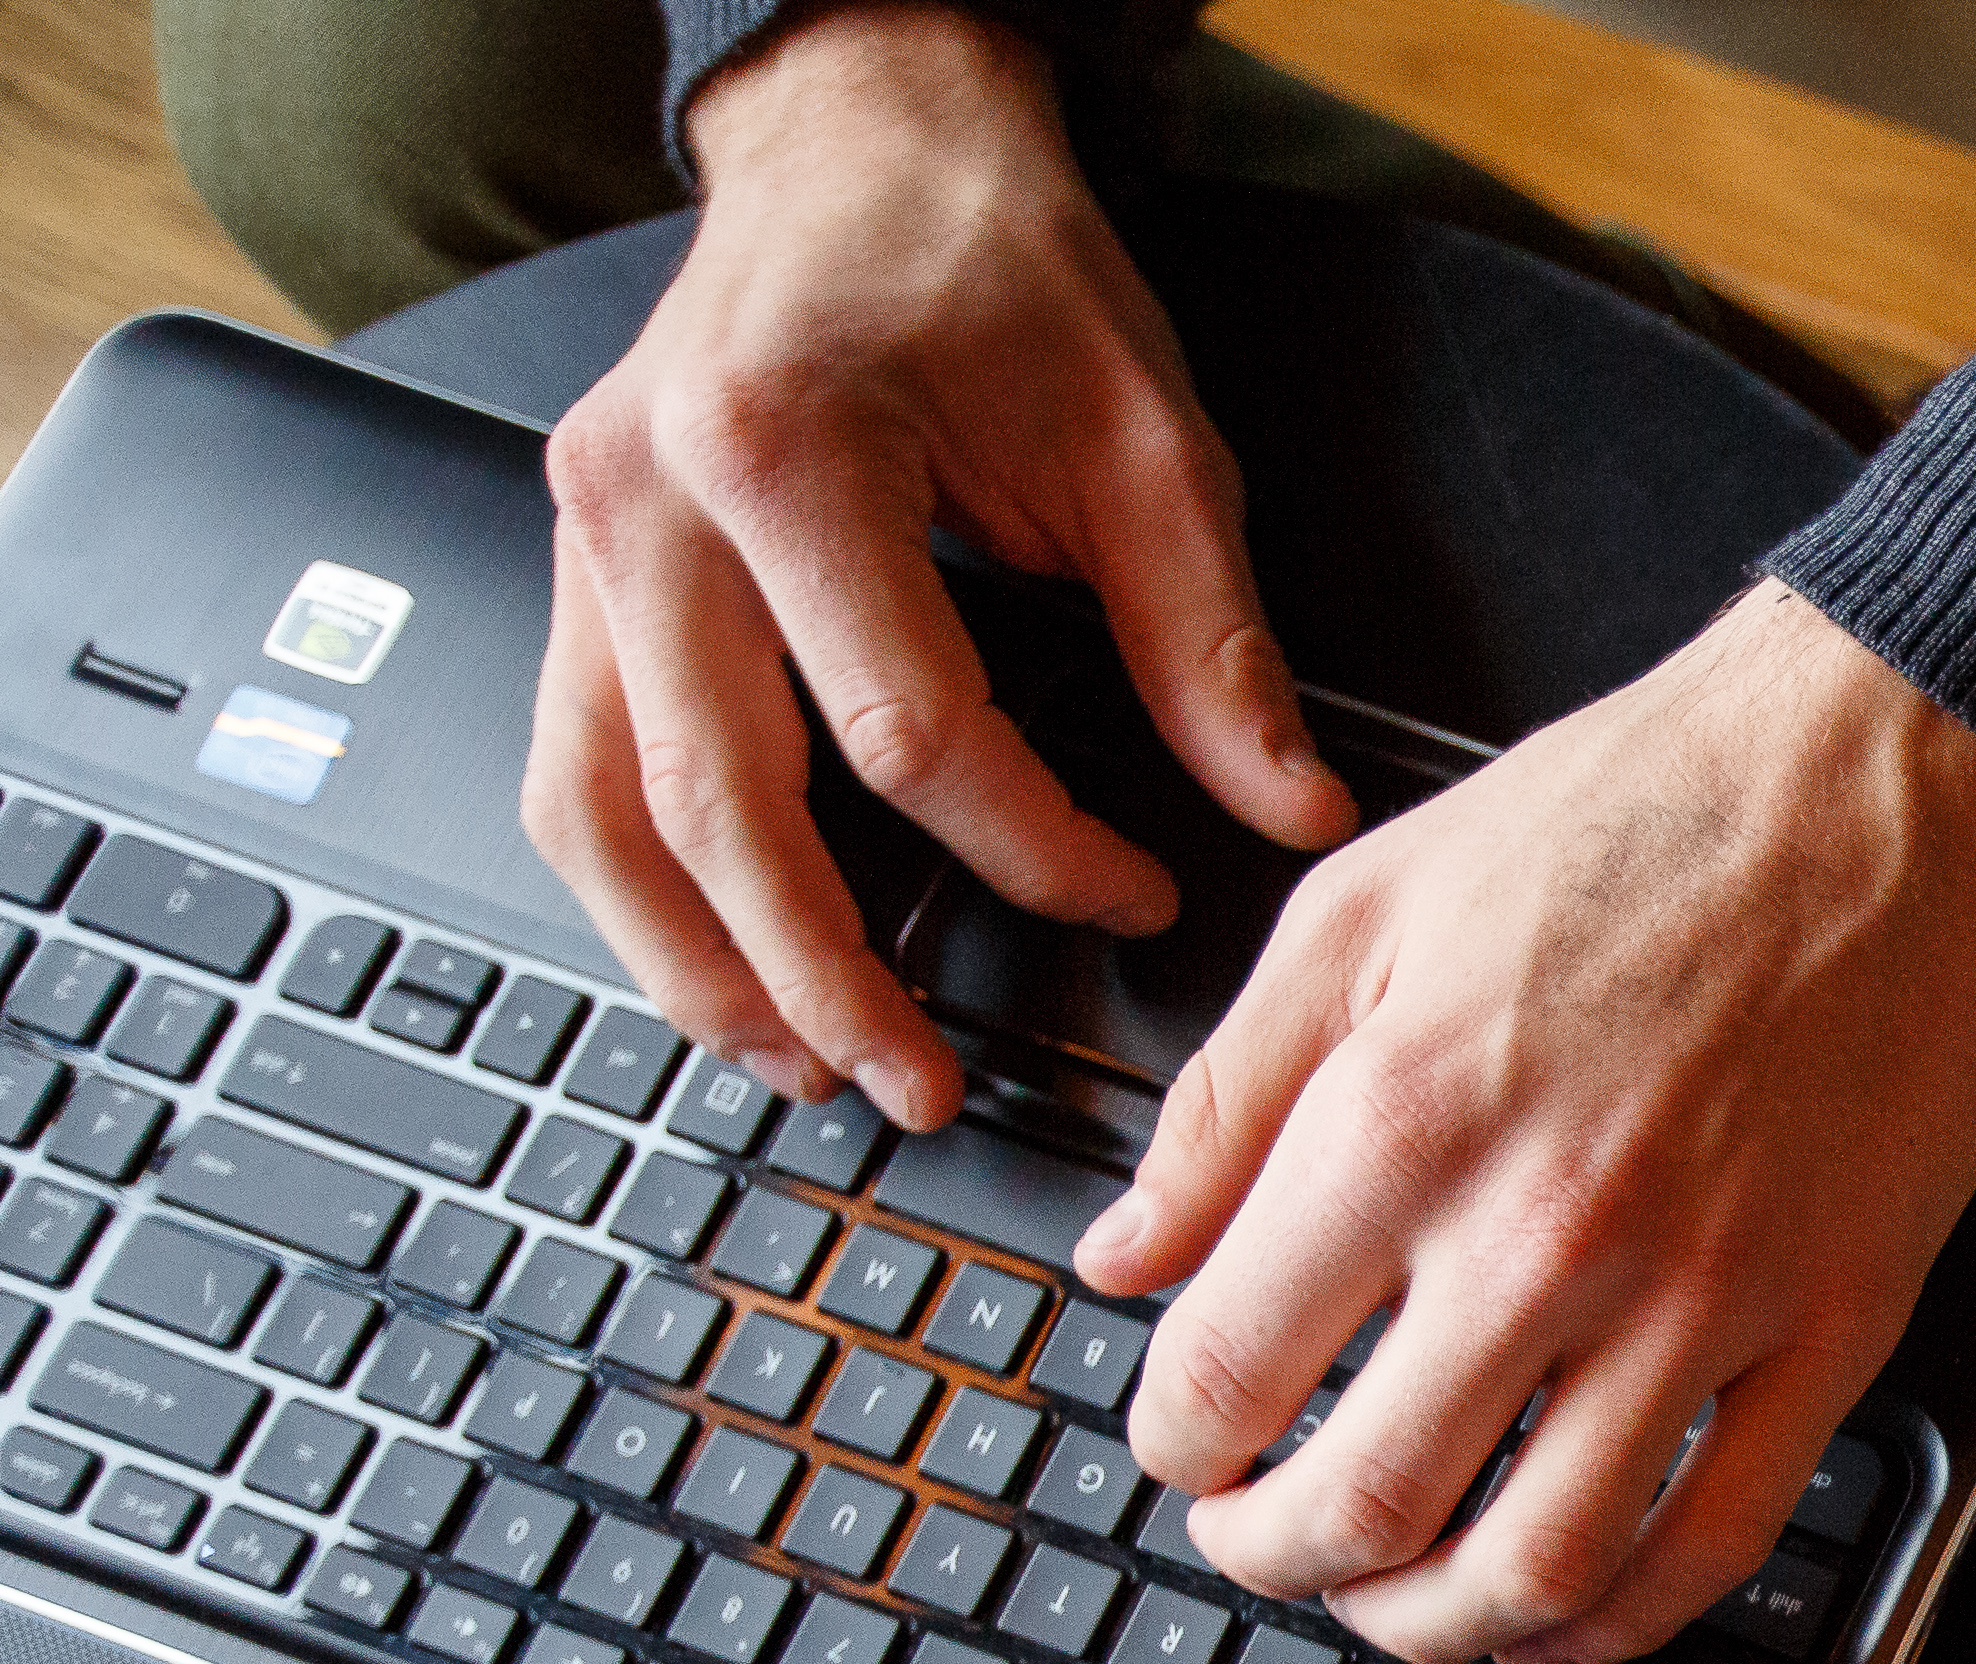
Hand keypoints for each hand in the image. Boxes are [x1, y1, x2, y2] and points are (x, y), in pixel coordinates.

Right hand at [528, 5, 1348, 1128]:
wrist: (865, 142)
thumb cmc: (989, 267)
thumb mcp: (1145, 439)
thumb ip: (1210, 642)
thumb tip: (1284, 806)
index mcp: (786, 456)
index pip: (910, 735)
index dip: (1035, 849)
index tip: (1136, 895)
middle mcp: (647, 504)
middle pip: (721, 807)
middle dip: (823, 974)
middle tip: (920, 1088)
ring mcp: (583, 538)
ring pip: (603, 811)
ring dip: (699, 965)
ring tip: (802, 1065)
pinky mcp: (572, 568)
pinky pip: (574, 765)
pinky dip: (641, 888)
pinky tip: (719, 964)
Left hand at [1081, 588, 1975, 1663]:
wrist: (1888, 772)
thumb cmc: (1640, 813)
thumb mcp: (1363, 904)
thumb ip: (1230, 1098)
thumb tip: (1132, 1254)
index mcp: (1407, 1118)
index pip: (1228, 1365)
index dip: (1175, 1444)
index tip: (1180, 1447)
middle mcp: (1548, 1231)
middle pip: (1367, 1501)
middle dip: (1275, 1560)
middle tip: (1256, 1546)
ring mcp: (1705, 1297)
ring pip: (1539, 1561)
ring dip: (1434, 1625)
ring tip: (1391, 1606)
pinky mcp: (1834, 1327)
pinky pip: (1716, 1536)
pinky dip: (1620, 1620)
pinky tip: (1560, 1622)